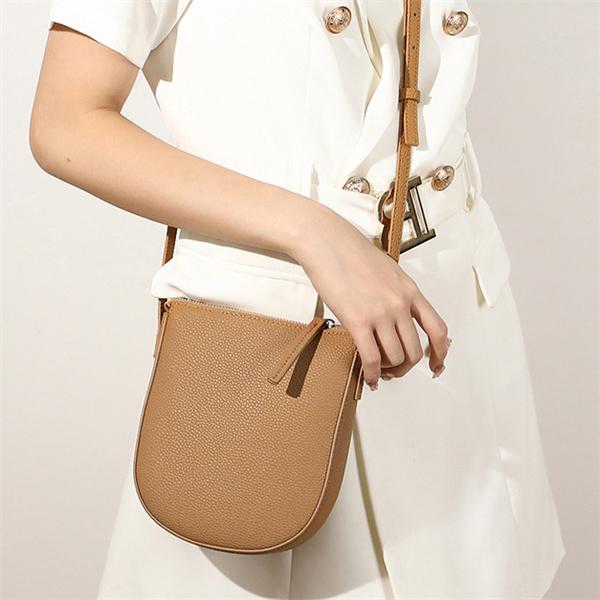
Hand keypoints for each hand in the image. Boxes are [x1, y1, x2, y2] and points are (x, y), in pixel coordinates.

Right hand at [288, 203, 449, 389]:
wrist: (327, 242)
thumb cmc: (351, 252)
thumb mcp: (387, 271)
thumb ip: (397, 294)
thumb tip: (397, 317)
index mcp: (410, 291)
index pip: (438, 329)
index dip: (440, 353)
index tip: (436, 365)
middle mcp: (400, 304)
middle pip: (415, 351)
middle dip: (405, 367)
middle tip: (393, 370)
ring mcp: (381, 313)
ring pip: (395, 358)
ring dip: (387, 371)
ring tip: (376, 370)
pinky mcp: (358, 321)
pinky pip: (372, 358)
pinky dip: (372, 374)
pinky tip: (367, 377)